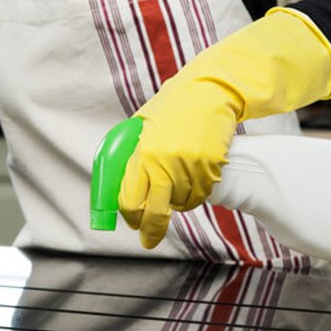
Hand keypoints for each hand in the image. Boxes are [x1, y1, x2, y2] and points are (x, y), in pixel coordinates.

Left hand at [119, 8, 330, 248]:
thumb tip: (119, 186)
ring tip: (178, 182)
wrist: (210, 91)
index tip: (132, 224)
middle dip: (151, 230)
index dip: (130, 217)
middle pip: (154, 212)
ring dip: (178, 202)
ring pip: (181, 204)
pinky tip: (194, 177)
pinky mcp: (211, 166)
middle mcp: (163, 162)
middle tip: (149, 239)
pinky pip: (201, 194)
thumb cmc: (173, 108)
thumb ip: (132, 155)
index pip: (129, 198)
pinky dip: (196, 192)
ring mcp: (188, 166)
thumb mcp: (142, 127)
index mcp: (141, 153)